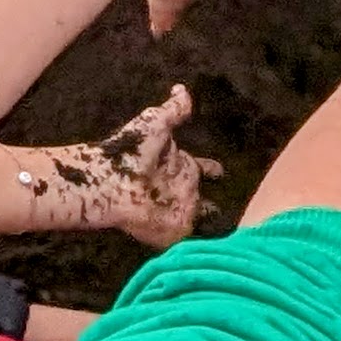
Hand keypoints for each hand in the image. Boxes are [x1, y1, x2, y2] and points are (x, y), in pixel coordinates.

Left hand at [16, 85, 218, 246]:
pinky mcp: (175, 231)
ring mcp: (179, 211)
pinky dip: (209, 246)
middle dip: (214, 205)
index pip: (203, 168)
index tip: (222, 170)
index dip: (213, 169)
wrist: (109, 183)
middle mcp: (181, 190)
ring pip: (202, 221)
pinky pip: (196, 241)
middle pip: (203, 199)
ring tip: (231, 236)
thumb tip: (181, 88)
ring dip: (214, 227)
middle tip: (224, 210)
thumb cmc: (129, 152)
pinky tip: (221, 252)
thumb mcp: (156, 122)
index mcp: (179, 165)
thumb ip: (174, 109)